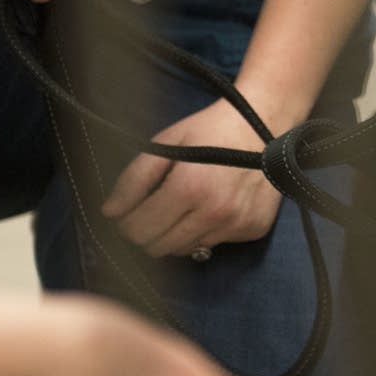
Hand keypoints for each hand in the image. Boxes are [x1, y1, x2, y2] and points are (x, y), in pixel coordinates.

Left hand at [100, 97, 289, 257]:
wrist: (265, 125)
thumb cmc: (210, 131)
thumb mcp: (167, 144)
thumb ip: (134, 178)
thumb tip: (109, 212)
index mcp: (188, 188)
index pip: (140, 230)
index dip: (125, 224)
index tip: (125, 214)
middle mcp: (214, 213)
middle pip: (159, 247)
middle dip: (146, 233)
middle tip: (150, 212)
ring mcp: (236, 225)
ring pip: (185, 249)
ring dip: (175, 234)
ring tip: (182, 206)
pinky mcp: (252, 230)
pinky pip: (214, 243)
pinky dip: (204, 230)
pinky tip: (211, 206)